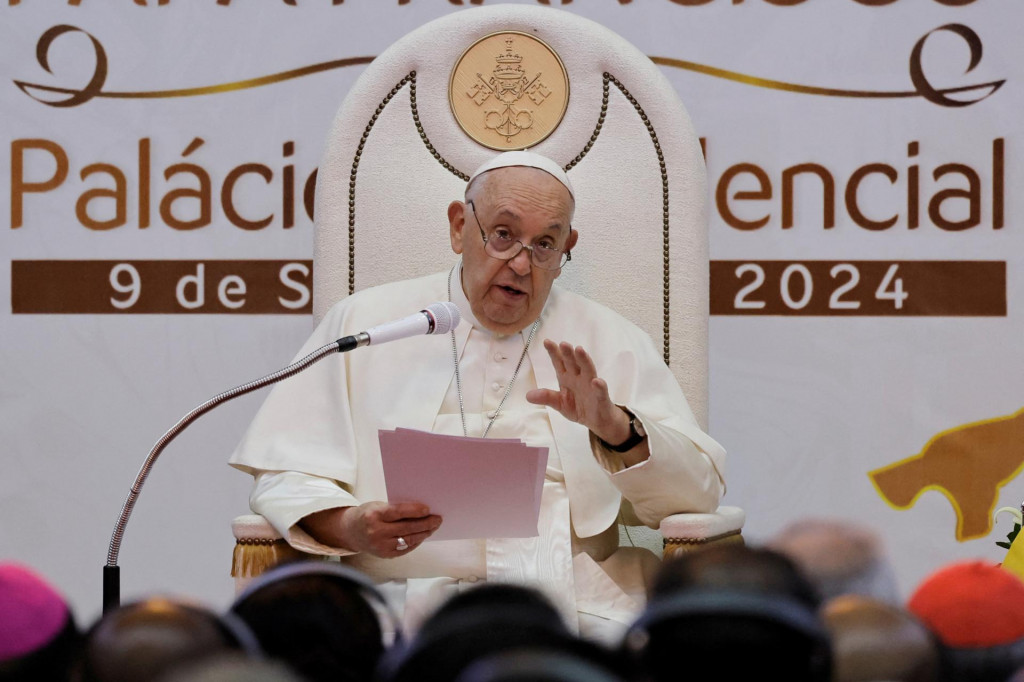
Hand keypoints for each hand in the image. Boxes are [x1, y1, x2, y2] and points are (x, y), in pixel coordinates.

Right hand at [301, 501, 441, 557]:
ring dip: (424, 533)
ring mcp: (380, 546)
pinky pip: (405, 548)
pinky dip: (416, 541)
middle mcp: (376, 532)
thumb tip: (421, 511)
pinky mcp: (385, 555)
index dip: (414, 511)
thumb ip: (395, 509)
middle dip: (425, 523)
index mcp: (374, 515)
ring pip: (408, 540)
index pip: (398, 512)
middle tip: (437, 519)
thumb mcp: (377, 506)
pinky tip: (423, 535)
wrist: (351, 531)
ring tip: (433, 527)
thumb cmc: (368, 514)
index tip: (428, 509)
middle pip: (406, 528)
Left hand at [526, 339, 630, 445]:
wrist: (597, 420)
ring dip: (584, 360)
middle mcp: (579, 378)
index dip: (554, 352)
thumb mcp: (559, 403)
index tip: (547, 342)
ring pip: (588, 370)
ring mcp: (591, 386)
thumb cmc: (578, 407)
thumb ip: (546, 397)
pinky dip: (599, 386)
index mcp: (567, 378)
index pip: (559, 362)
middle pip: (573, 363)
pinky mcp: (601, 397)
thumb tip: (527, 396)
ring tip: (579, 350)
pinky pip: (600, 391)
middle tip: (563, 344)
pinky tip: (596, 381)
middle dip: (568, 353)